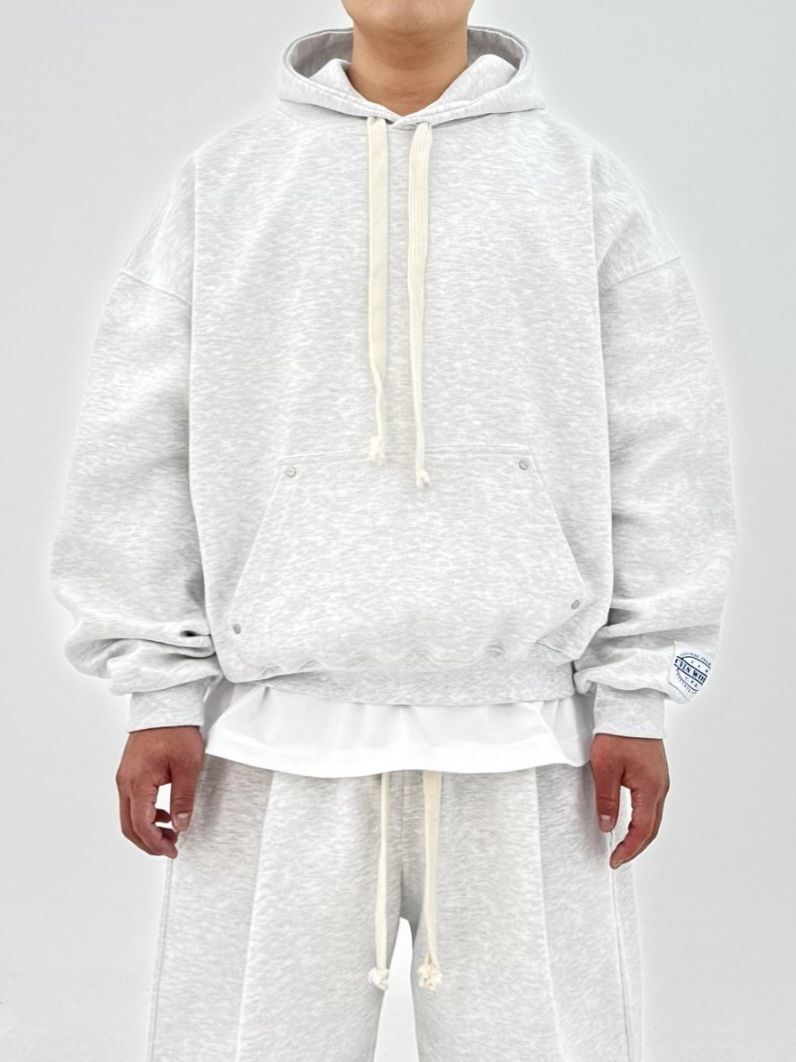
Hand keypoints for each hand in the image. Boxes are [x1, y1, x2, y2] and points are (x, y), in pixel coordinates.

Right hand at [115, 725, 204, 857]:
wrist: (165, 705)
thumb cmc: (176, 730)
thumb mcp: (188, 767)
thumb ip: (184, 799)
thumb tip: (181, 825)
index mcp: (138, 783)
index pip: (141, 825)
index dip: (156, 843)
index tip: (172, 850)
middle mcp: (125, 782)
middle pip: (128, 826)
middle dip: (148, 842)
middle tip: (169, 848)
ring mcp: (124, 777)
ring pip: (128, 815)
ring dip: (146, 829)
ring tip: (170, 832)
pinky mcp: (129, 771)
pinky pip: (131, 801)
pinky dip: (144, 814)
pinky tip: (164, 813)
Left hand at [589, 733, 669, 868]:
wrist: (631, 706)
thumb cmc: (618, 732)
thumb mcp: (605, 768)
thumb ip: (607, 800)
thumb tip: (607, 826)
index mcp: (650, 789)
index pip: (642, 830)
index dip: (628, 849)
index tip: (615, 861)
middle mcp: (660, 787)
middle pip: (652, 828)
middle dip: (636, 847)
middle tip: (619, 858)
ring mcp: (661, 779)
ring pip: (654, 817)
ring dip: (641, 834)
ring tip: (624, 844)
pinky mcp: (656, 772)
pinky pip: (653, 803)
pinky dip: (644, 819)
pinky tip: (632, 820)